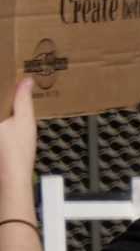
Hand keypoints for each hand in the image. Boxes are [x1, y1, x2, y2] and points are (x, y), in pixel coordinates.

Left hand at [0, 78, 34, 192]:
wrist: (12, 175)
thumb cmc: (18, 150)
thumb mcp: (25, 120)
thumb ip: (23, 98)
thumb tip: (25, 80)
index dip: (4, 84)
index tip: (8, 74)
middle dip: (6, 97)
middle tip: (16, 87)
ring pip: (0, 112)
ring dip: (5, 107)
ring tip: (16, 99)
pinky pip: (2, 121)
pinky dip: (5, 117)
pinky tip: (10, 116)